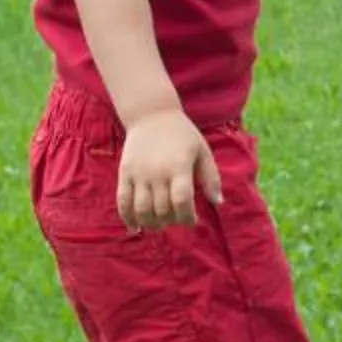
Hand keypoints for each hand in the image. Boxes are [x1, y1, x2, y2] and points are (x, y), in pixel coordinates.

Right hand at [117, 108, 222, 230]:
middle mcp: (157, 172)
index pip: (182, 200)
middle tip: (176, 219)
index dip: (187, 217)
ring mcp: (139, 173)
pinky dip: (127, 217)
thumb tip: (218, 203)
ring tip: (159, 224)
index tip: (192, 220)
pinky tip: (135, 227)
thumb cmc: (182, 134)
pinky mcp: (125, 173)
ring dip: (151, 223)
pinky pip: (123, 201)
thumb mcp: (202, 151)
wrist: (152, 114)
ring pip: (142, 209)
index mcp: (179, 166)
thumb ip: (211, 178)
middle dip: (171, 221)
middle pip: (162, 209)